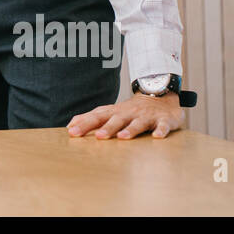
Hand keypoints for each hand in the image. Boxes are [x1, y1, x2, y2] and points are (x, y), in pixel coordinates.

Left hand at [66, 92, 184, 139]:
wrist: (160, 96)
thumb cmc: (130, 110)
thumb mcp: (111, 112)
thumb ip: (92, 118)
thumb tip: (70, 126)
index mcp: (115, 112)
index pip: (97, 116)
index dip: (85, 124)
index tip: (72, 132)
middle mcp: (129, 113)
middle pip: (116, 119)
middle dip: (107, 127)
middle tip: (98, 137)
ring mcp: (146, 116)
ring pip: (138, 123)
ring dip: (130, 130)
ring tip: (123, 137)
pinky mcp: (163, 120)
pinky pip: (162, 126)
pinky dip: (161, 131)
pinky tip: (157, 137)